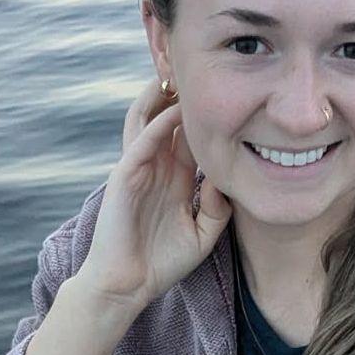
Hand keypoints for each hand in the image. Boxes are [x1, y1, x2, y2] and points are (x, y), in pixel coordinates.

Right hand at [74, 77, 231, 315]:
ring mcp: (139, 168)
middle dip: (181, 94)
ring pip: (148, 120)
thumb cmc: (162, 262)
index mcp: (175, 177)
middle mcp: (157, 166)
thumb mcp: (203, 234)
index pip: (190, 135)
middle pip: (167, 118)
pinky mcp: (125, 176)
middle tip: (202, 67)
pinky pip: (142, 143)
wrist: (127, 287)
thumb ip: (218, 209)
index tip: (229, 90)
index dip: (205, 113)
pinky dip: (158, 125)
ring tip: (180, 73)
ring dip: (162, 97)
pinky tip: (176, 112)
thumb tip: (226, 182)